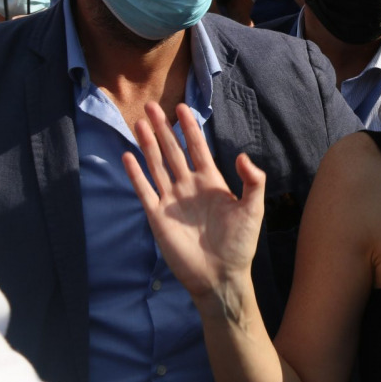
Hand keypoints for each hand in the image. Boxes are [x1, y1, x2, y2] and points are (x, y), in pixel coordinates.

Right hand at [123, 102, 265, 304]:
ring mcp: (172, 200)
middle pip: (173, 151)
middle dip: (163, 129)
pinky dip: (136, 174)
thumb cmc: (240, 244)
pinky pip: (145, 191)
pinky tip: (128, 156)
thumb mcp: (253, 209)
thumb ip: (252, 181)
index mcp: (211, 182)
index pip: (197, 148)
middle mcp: (189, 186)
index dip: (190, 128)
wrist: (221, 276)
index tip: (182, 107)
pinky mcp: (158, 217)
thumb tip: (242, 156)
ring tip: (139, 123)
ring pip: (157, 165)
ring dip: (148, 145)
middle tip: (151, 105)